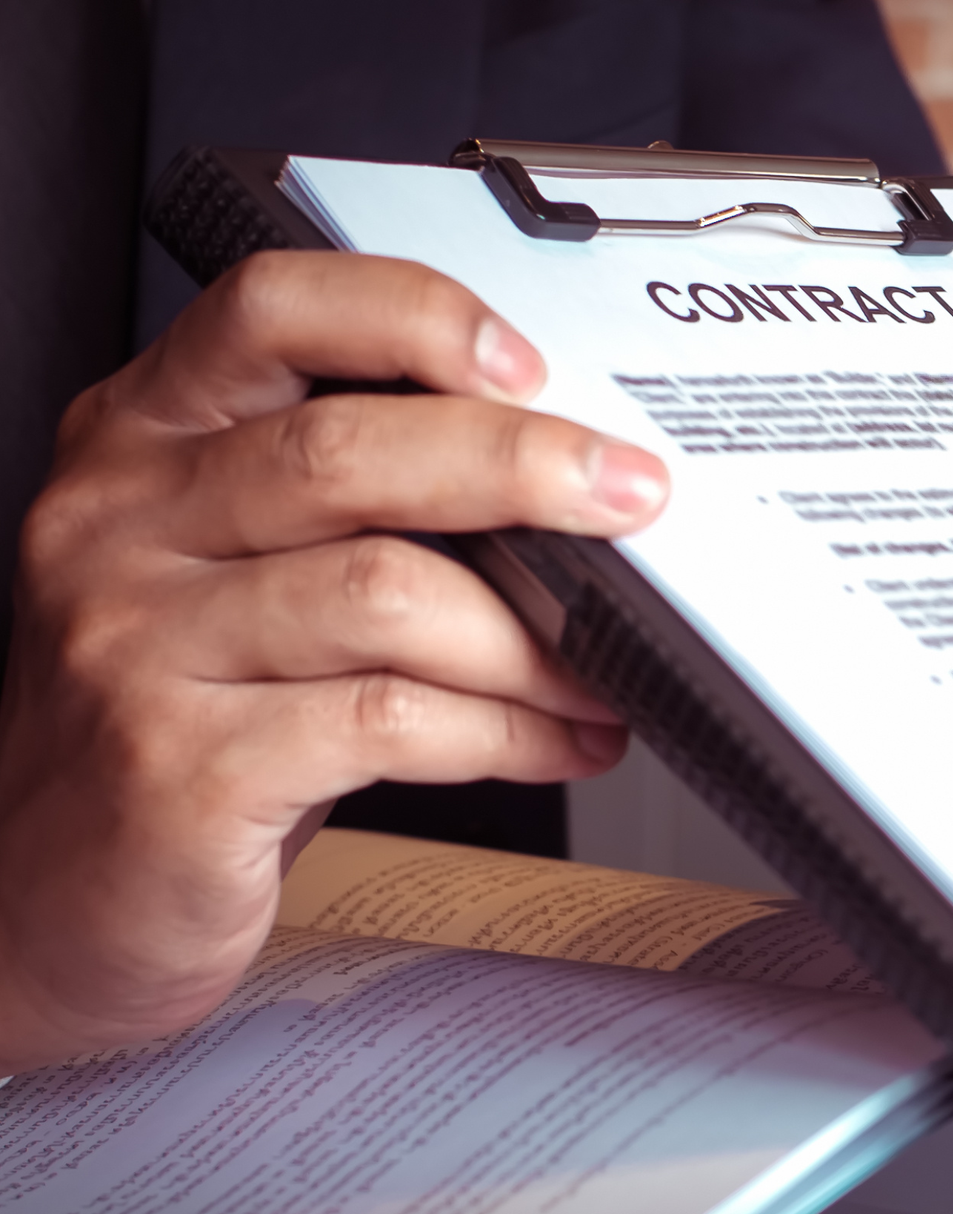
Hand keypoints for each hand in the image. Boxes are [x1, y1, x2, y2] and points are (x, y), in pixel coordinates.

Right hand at [0, 252, 669, 1074]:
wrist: (44, 903)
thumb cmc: (174, 727)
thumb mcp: (232, 581)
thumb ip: (353, 511)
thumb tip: (562, 484)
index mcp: (139, 443)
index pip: (271, 311)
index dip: (413, 316)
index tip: (531, 362)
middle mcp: (120, 527)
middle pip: (349, 452)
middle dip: (524, 468)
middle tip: (633, 498)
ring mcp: (136, 648)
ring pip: (387, 593)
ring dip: (535, 638)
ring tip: (602, 671)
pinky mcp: (179, 768)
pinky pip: (389, 721)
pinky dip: (508, 731)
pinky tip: (557, 742)